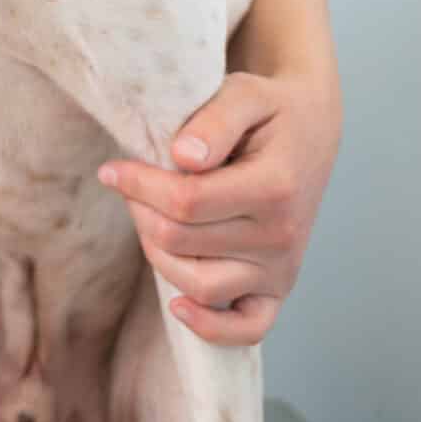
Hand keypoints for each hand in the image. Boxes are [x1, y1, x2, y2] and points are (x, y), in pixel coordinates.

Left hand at [99, 69, 341, 345]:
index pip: (185, 201)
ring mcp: (281, 268)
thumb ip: (215, 120)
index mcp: (274, 187)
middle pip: (180, 240)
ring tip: (149, 217)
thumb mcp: (245, 93)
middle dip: (140, 209)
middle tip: (131, 183)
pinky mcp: (277, 288)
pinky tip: (177, 304)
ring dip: (157, 252)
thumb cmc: (268, 110)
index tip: (111, 169)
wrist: (309, 129)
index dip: (137, 185)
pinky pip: (247, 328)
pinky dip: (210, 327)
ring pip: (198, 285)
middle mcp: (281, 235)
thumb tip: (183, 156)